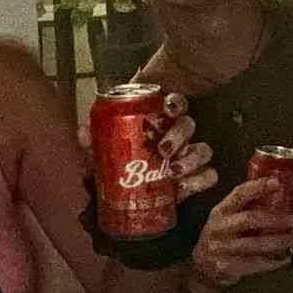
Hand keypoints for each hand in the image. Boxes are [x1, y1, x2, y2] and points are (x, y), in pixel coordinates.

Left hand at [78, 92, 216, 202]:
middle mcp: (180, 133)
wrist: (134, 174)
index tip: (167, 108)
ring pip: (203, 149)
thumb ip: (94, 134)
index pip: (177, 104)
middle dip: (177, 137)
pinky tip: (185, 188)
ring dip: (191, 159)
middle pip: (189, 127)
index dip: (175, 104)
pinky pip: (210, 175)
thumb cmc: (120, 149)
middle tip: (162, 150)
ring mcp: (190, 154)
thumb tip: (82, 134)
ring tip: (175, 172)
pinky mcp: (195, 175)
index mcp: (162, 117)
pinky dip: (201, 181)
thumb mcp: (107, 140)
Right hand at [189, 177, 292, 288]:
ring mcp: (220, 248)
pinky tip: (284, 259)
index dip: (257, 187)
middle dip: (274, 219)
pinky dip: (272, 262)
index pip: (238, 194)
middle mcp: (218, 228)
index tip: (276, 183)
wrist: (201, 269)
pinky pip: (254, 264)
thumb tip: (277, 196)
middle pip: (249, 219)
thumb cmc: (221, 240)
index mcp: (220, 212)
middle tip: (292, 220)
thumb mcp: (226, 220)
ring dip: (278, 242)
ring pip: (254, 244)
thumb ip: (245, 209)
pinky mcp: (225, 267)